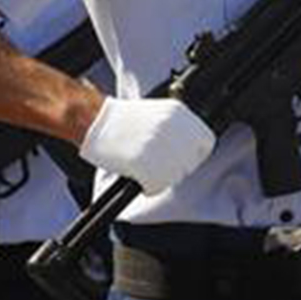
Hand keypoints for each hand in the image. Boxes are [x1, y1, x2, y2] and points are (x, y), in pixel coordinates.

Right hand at [80, 97, 215, 195]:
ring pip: (175, 176)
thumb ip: (179, 128)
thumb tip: (192, 148)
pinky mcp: (146, 164)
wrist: (94, 120)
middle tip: (158, 163)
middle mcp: (174, 131)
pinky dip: (148, 186)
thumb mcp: (159, 113)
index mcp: (180, 115)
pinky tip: (136, 174)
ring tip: (143, 166)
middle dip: (176, 167)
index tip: (187, 158)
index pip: (206, 142)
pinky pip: (156, 186)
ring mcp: (161, 148)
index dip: (195, 154)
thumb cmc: (122, 119)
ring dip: (162, 177)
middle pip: (190, 163)